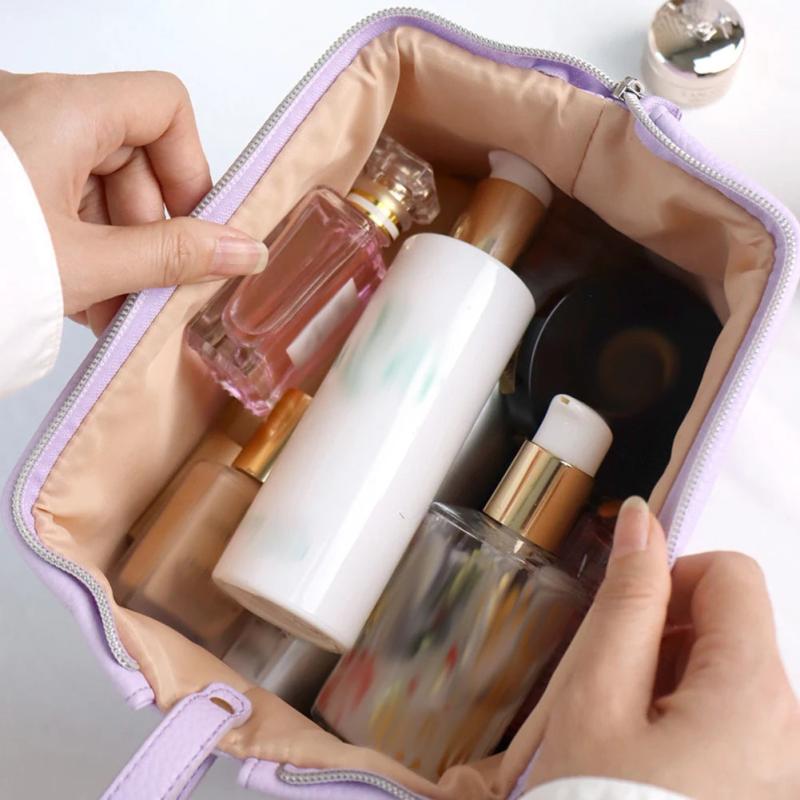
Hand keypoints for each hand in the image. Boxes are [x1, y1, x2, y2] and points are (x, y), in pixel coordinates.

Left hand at [0, 70, 267, 334]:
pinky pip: (64, 201)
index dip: (191, 168)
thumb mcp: (89, 264)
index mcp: (61, 110)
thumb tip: (246, 250)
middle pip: (135, 154)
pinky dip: (85, 249)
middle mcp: (36, 111)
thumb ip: (176, 256)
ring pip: (100, 186)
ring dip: (120, 251)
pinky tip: (84, 298)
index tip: (193, 228)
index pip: (164, 106)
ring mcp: (15, 144)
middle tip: (151, 286)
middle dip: (151, 230)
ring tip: (112, 307)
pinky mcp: (1, 180)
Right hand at [520, 497, 799, 797]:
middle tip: (613, 682)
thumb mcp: (597, 694)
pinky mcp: (767, 784)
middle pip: (734, 623)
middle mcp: (789, 726)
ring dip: (673, 673)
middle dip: (667, 629)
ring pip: (731, 669)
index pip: (732, 574)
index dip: (671, 576)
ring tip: (626, 725)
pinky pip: (737, 716)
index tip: (625, 619)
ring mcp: (783, 762)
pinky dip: (689, 712)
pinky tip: (649, 754)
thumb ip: (626, 599)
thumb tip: (643, 521)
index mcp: (754, 692)